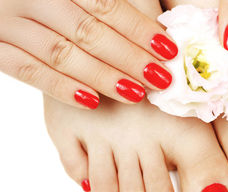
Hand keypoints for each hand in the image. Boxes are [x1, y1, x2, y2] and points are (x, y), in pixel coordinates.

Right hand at [0, 0, 177, 108]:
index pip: (106, 6)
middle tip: (158, 79)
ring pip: (61, 54)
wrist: (4, 0)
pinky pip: (27, 71)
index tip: (168, 51)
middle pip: (88, 32)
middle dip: (128, 59)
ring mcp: (8, 21)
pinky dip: (61, 88)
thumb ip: (112, 2)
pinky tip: (91, 102)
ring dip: (102, 77)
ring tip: (135, 93)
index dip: (139, 29)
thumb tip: (156, 31)